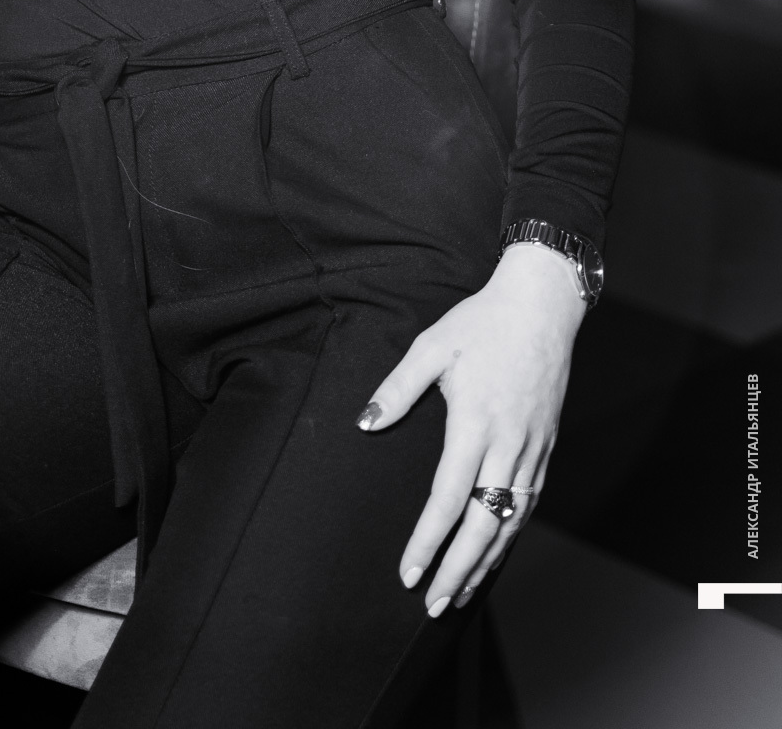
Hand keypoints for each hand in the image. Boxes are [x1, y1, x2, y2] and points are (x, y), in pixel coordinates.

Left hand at [358, 242, 586, 614]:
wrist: (542, 306)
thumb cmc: (482, 323)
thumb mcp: (431, 347)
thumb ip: (397, 389)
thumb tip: (365, 423)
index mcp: (475, 424)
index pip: (447, 500)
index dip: (426, 542)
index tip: (407, 572)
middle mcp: (508, 445)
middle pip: (482, 526)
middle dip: (456, 570)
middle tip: (431, 604)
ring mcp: (532, 449)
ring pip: (510, 522)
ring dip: (485, 562)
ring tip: (459, 592)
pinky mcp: (546, 446)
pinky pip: (528, 504)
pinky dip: (510, 535)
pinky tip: (494, 550)